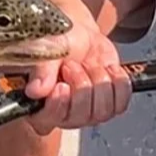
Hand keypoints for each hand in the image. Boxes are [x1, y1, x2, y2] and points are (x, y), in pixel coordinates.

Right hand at [22, 12, 131, 134]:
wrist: (80, 35)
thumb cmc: (58, 42)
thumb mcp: (47, 50)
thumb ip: (42, 70)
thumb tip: (35, 91)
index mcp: (39, 104)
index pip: (47, 120)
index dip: (58, 105)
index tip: (62, 85)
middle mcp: (63, 115)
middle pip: (80, 117)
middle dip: (81, 85)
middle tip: (73, 64)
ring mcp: (88, 113)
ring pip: (102, 112)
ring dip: (99, 81)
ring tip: (89, 64)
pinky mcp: (109, 105)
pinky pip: (120, 103)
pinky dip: (118, 83)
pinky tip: (107, 69)